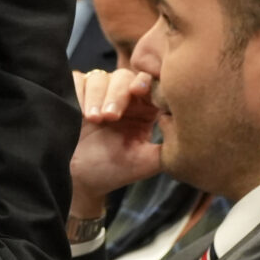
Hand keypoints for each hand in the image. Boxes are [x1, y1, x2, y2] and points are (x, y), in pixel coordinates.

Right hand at [68, 66, 161, 218]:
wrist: (80, 182)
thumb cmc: (113, 171)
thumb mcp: (146, 162)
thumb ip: (168, 147)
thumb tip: (185, 130)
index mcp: (144, 108)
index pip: (149, 84)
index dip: (146, 83)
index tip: (140, 91)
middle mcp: (122, 97)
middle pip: (123, 77)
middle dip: (117, 95)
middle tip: (110, 118)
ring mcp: (97, 94)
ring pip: (100, 77)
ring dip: (96, 95)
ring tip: (94, 119)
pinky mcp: (74, 94)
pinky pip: (77, 79)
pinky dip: (78, 90)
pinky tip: (80, 111)